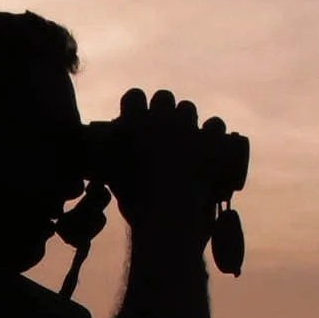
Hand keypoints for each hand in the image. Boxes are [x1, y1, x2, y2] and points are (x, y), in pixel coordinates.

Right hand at [105, 87, 214, 246]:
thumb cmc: (137, 205)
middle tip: (164, 127)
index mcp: (133, 124)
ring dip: (186, 117)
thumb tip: (103, 158)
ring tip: (186, 133)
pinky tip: (212, 138)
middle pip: (164, 97)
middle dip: (164, 109)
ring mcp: (188, 129)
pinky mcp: (211, 143)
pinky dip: (214, 131)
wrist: (167, 222)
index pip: (134, 96)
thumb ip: (110, 164)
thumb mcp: (115, 181)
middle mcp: (160, 119)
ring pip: (188, 107)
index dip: (137, 104)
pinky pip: (215, 124)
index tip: (139, 114)